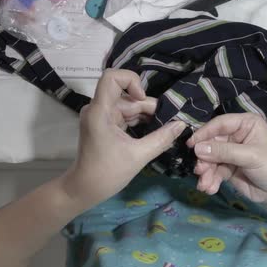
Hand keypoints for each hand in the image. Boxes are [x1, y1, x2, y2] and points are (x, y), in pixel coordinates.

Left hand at [63, 69, 186, 205]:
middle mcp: (98, 109)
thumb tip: (181, 124)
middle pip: (127, 94)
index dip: (131, 81)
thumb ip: (162, 138)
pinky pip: (125, 115)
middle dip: (147, 106)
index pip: (112, 77)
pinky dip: (139, 121)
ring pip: (128, 105)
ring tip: (163, 129)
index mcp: (100, 111)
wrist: (84, 189)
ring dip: (146, 115)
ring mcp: (101, 116)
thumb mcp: (139, 155)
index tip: (143, 100)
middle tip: (167, 123)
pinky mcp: (105, 124)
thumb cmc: (107, 173)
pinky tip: (153, 132)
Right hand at [187, 113, 266, 201]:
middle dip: (204, 158)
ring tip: (205, 184)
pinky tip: (209, 189)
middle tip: (199, 170)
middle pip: (211, 143)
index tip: (191, 144)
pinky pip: (213, 171)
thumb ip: (224, 152)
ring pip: (210, 159)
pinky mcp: (227, 168)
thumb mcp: (250, 156)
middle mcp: (236, 135)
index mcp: (245, 124)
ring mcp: (231, 152)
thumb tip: (197, 148)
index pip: (220, 124)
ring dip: (205, 172)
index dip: (205, 133)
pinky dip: (209, 180)